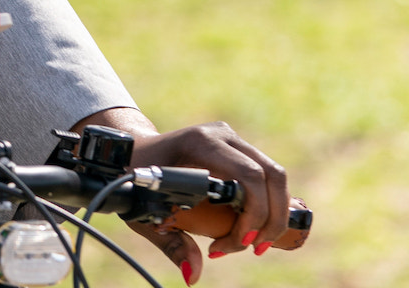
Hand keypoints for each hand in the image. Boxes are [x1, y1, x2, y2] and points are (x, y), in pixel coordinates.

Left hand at [73, 108, 307, 283]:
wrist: (132, 150)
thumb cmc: (135, 178)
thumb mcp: (145, 210)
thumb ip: (171, 243)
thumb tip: (193, 275)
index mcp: (200, 141)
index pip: (248, 176)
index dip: (254, 213)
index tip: (238, 243)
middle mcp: (221, 135)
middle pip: (271, 175)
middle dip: (271, 219)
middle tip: (254, 248)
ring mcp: (232, 139)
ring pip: (276, 175)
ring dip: (275, 214)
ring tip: (255, 243)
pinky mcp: (239, 149)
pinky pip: (268, 176)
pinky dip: (271, 204)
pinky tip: (258, 227)